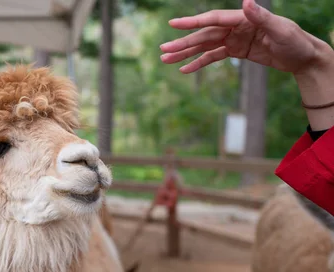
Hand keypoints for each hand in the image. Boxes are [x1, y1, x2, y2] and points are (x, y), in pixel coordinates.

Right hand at [160, 0, 333, 129]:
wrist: (304, 57)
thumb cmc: (296, 41)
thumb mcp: (281, 30)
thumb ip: (261, 17)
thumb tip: (245, 2)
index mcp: (244, 19)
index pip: (213, 20)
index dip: (193, 22)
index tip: (174, 25)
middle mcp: (236, 27)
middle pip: (203, 35)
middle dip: (182, 43)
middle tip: (163, 50)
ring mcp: (234, 39)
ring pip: (204, 46)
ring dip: (185, 54)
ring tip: (166, 60)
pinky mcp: (236, 51)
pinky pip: (212, 57)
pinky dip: (198, 63)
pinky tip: (184, 70)